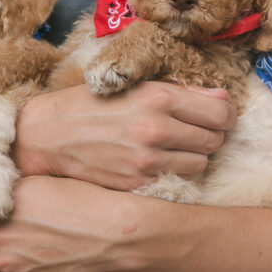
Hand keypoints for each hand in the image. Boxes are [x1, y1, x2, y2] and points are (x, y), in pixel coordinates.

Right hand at [12, 81, 236, 190]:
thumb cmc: (90, 106)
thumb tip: (223, 99)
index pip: (220, 114)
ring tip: (174, 149)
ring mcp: (147, 161)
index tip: (218, 119)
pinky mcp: (138, 184)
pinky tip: (157, 163)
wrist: (46, 136)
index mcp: (159, 98)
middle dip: (209, 136)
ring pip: (200, 164)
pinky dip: (173, 174)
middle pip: (214, 141)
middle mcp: (157, 129)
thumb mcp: (135, 87)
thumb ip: (183, 93)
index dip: (225, 117)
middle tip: (193, 133)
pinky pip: (176, 181)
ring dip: (193, 157)